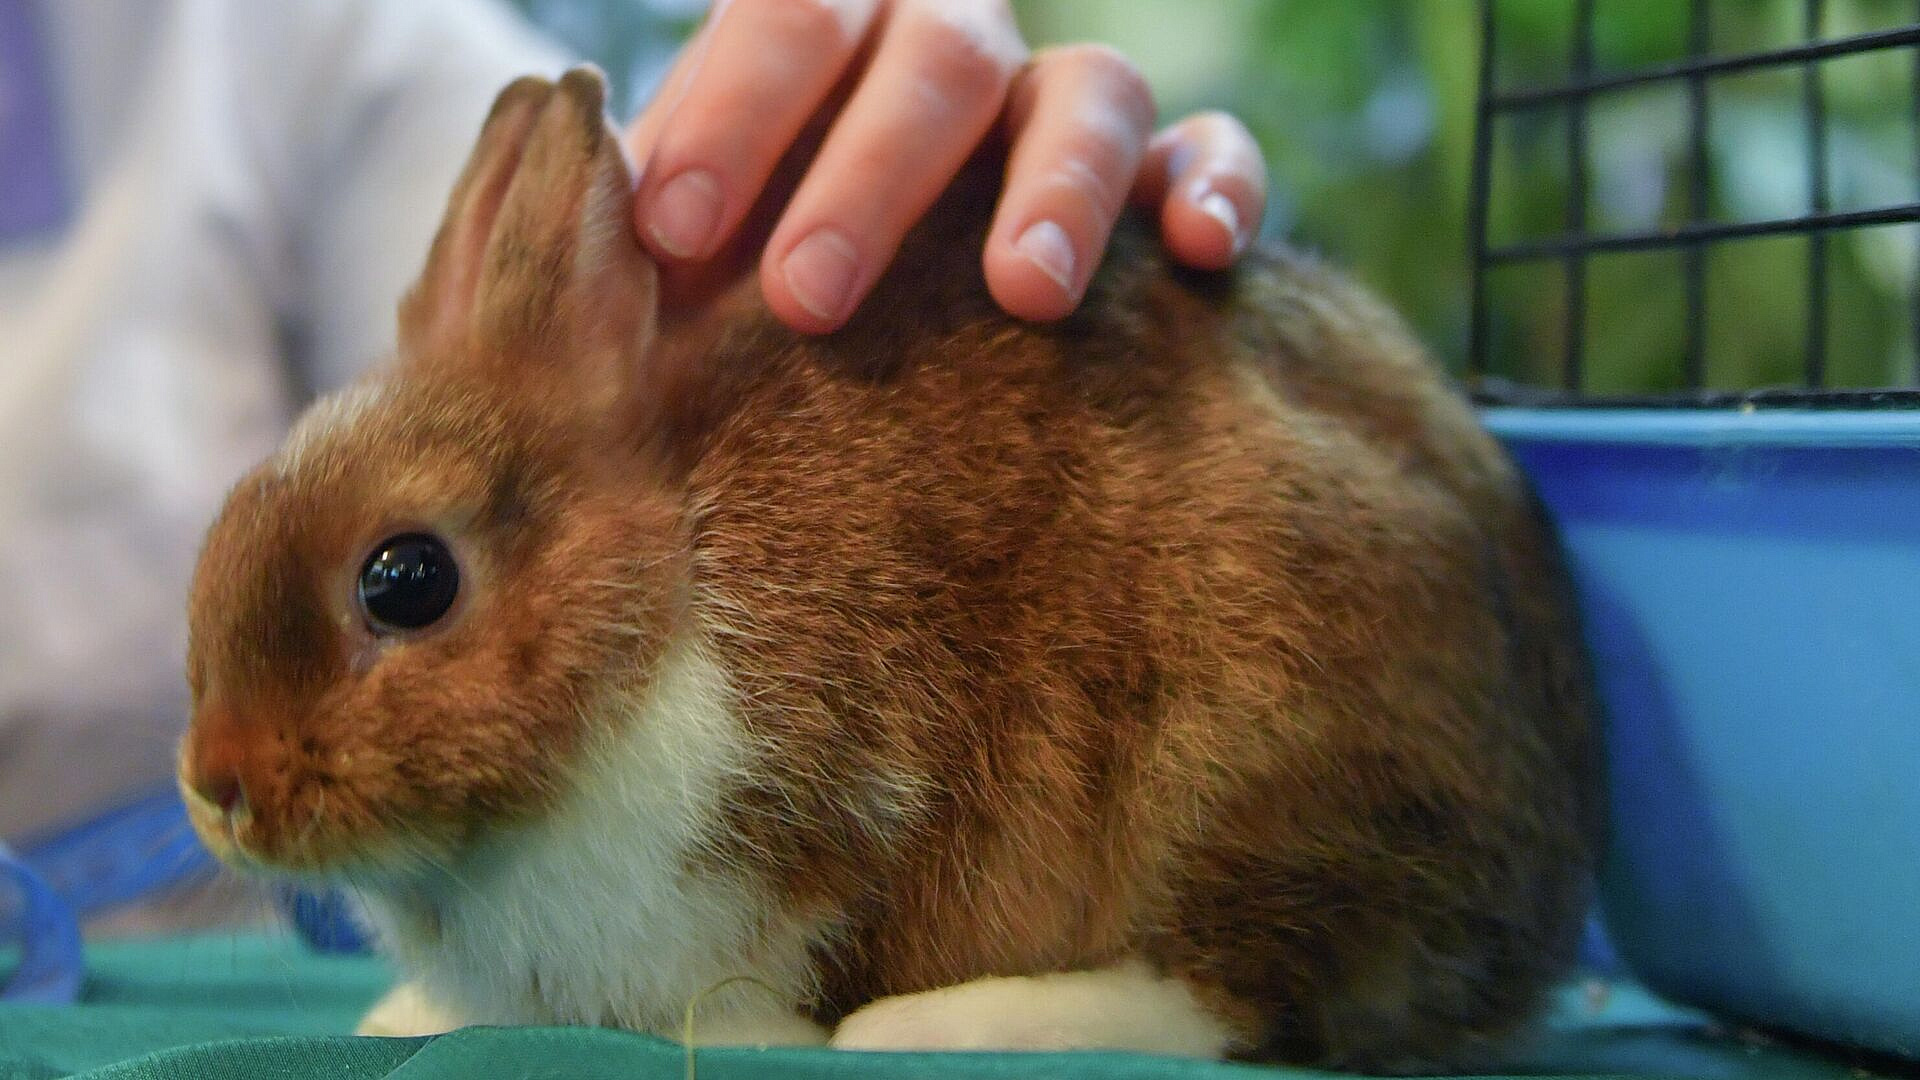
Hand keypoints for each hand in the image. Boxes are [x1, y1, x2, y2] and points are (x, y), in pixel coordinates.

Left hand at [623, 0, 1267, 333]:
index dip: (731, 117)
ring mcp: (1061, 98)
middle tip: (808, 301)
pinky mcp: (1158, 165)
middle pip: (936, 60)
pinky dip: (1219, 186)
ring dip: (1057, 188)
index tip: (671, 231)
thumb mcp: (692, 213)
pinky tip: (1200, 255)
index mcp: (828, 20)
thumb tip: (571, 279)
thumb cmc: (749, 235)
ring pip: (1095, 89)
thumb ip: (654, 223)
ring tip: (1023, 296)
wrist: (847, 239)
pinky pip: (1213, 148)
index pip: (787, 20)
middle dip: (869, 177)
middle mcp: (954, 40)